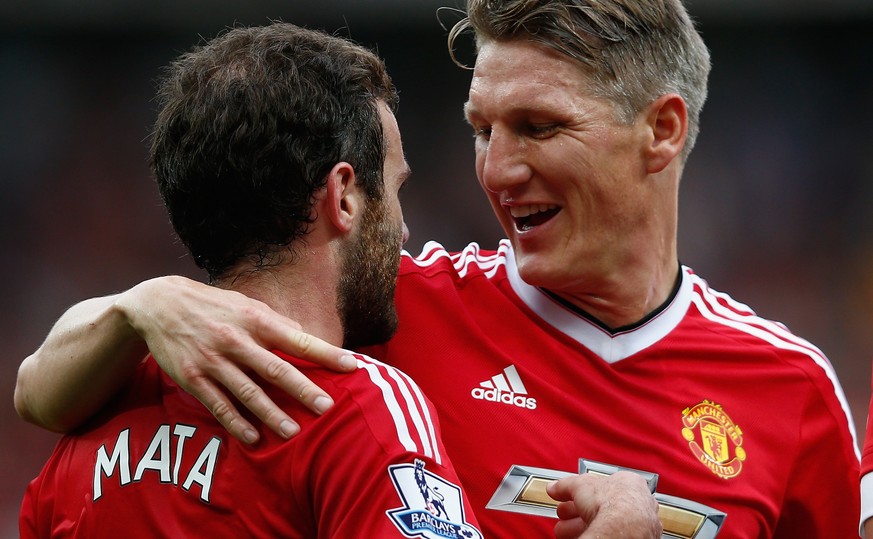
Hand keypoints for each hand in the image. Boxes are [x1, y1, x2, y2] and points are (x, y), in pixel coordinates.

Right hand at [118, 276, 356, 442]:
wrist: (159, 304)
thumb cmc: (212, 304)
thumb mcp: (246, 304)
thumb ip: (276, 322)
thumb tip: (305, 335)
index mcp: (255, 320)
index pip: (298, 339)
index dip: (325, 353)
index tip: (350, 366)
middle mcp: (236, 340)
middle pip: (275, 369)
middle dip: (303, 390)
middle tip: (327, 408)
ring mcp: (214, 361)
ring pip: (248, 392)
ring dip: (272, 414)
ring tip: (293, 432)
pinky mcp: (193, 378)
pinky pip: (218, 405)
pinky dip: (236, 422)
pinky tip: (254, 437)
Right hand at [547, 471, 661, 538]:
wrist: (625, 527)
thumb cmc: (615, 502)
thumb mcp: (581, 484)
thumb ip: (566, 485)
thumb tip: (555, 487)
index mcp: (628, 484)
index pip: (602, 487)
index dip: (582, 493)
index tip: (568, 497)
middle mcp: (635, 504)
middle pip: (600, 507)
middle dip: (577, 512)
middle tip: (564, 515)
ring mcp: (635, 524)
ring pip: (603, 523)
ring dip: (579, 526)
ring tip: (564, 531)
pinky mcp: (631, 538)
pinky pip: (608, 535)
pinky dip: (592, 535)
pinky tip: (580, 536)